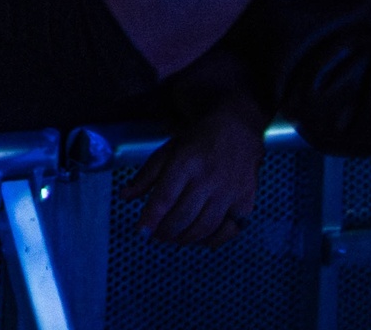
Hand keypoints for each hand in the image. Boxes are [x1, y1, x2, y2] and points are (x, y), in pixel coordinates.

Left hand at [126, 97, 264, 246]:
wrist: (237, 130)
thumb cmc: (197, 141)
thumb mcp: (167, 151)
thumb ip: (146, 176)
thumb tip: (125, 197)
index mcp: (184, 164)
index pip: (165, 198)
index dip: (151, 218)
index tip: (142, 231)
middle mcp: (208, 179)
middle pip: (184, 215)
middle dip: (166, 231)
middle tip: (157, 236)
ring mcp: (229, 192)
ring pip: (205, 226)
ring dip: (186, 238)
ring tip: (174, 239)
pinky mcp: (246, 201)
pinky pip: (230, 229)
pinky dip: (214, 240)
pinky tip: (201, 241)